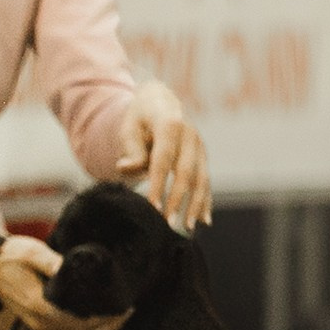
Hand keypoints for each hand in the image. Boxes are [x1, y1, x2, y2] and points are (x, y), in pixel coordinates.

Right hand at [0, 235, 129, 329]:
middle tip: (127, 311)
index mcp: (39, 305)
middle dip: (108, 327)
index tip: (121, 307)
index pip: (77, 321)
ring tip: (120, 326)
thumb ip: (49, 261)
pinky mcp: (41, 328)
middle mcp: (40, 323)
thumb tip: (67, 266)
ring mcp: (39, 329)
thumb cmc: (11, 256)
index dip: (101, 319)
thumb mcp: (30, 251)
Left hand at [116, 77, 210, 229]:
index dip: (158, 183)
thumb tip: (124, 167)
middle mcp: (190, 136)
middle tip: (168, 223)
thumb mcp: (129, 127)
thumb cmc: (139, 118)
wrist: (160, 102)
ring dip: (195, 205)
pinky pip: (206, 181)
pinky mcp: (203, 157)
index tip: (153, 207)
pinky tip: (204, 220)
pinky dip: (205, 201)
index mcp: (170, 124)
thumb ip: (131, 149)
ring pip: (201, 179)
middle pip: (186, 171)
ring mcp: (200, 147)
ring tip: (188, 227)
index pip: (163, 159)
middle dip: (178, 199)